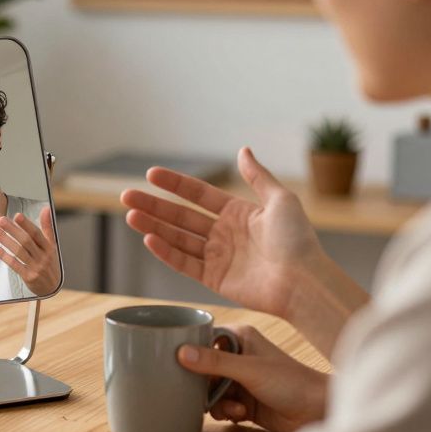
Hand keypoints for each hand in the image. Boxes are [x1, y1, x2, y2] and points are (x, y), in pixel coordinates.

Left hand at [0, 207, 61, 295]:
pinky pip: (15, 265)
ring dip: (6, 240)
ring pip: (19, 252)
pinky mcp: (29, 277)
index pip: (37, 234)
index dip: (27, 225)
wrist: (52, 287)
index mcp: (49, 247)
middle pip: (26, 241)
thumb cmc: (50, 263)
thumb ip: (47, 227)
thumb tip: (46, 209)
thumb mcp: (52, 245)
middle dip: (12, 230)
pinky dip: (5, 256)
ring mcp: (36, 267)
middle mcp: (43, 257)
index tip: (17, 216)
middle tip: (1, 220)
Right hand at [122, 147, 323, 317]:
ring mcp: (217, 257)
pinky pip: (184, 263)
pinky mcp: (214, 279)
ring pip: (177, 238)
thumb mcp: (281, 200)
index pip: (198, 195)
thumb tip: (243, 150)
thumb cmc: (297, 241)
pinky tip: (149, 239)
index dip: (175, 184)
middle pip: (181, 217)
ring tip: (130, 216)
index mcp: (238, 213)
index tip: (151, 174)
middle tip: (127, 197)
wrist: (303, 281)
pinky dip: (166, 252)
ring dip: (153, 227)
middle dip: (154, 207)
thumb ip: (258, 176)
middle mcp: (224, 234)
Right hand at [178, 324, 327, 431]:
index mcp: (239, 337)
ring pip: (210, 390)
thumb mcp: (249, 370)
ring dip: (216, 402)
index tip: (177, 364)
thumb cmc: (292, 382)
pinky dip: (226, 411)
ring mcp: (241, 379)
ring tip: (233, 407)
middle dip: (203, 385)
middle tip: (206, 394)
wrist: (318, 412)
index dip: (189, 352)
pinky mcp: (244, 400)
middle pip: (202, 368)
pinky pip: (221, 404)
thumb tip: (181, 352)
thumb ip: (214, 362)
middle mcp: (238, 355)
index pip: (203, 339)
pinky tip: (240, 414)